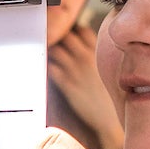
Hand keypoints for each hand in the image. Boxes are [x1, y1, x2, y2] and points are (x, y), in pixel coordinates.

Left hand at [48, 20, 124, 148]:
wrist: (109, 119)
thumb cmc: (106, 96)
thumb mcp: (105, 71)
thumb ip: (93, 57)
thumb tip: (80, 48)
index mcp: (98, 54)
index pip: (82, 30)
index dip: (70, 29)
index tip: (61, 33)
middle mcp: (87, 59)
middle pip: (65, 35)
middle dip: (54, 35)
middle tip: (45, 41)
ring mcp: (77, 71)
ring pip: (55, 49)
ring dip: (46, 49)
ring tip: (40, 53)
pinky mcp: (68, 85)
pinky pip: (51, 68)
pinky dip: (44, 65)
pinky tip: (40, 68)